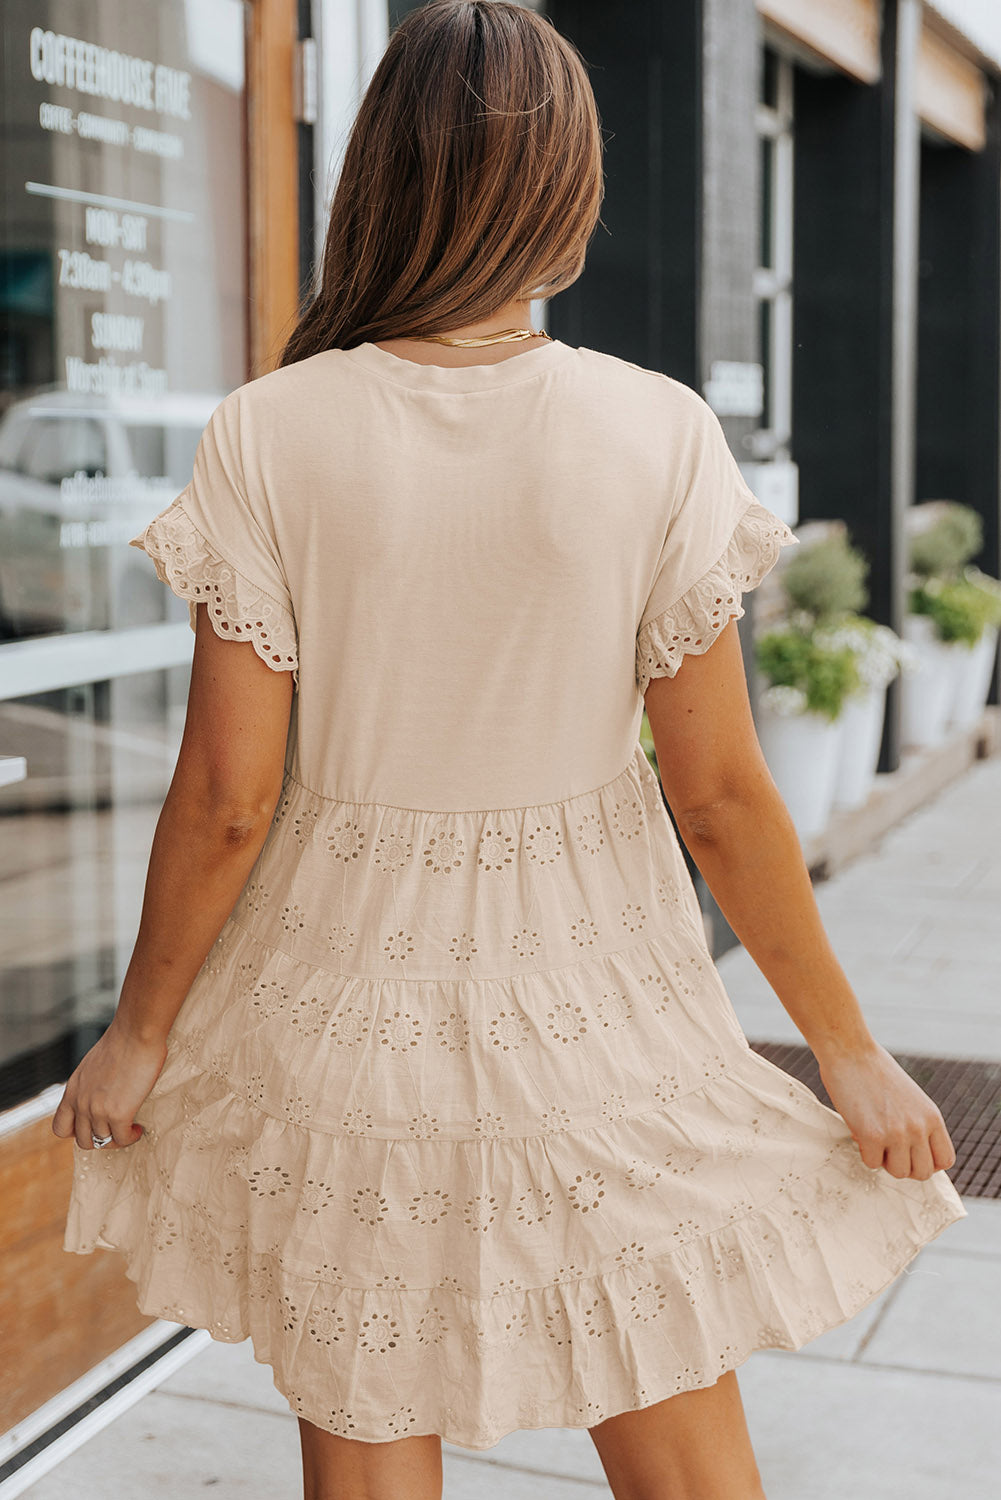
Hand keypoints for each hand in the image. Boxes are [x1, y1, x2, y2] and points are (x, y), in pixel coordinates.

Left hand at [51, 1017, 167, 1149]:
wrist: (135, 1033)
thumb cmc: (121, 1041)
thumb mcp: (93, 1065)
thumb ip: (90, 1084)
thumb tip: (102, 1092)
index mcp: (73, 1091)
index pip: (60, 1128)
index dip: (76, 1132)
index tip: (94, 1126)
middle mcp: (81, 1103)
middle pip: (82, 1140)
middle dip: (100, 1139)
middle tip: (116, 1130)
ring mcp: (98, 1110)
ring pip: (102, 1142)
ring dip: (118, 1139)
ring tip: (131, 1130)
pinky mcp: (118, 1113)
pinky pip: (123, 1138)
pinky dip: (132, 1137)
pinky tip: (139, 1128)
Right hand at [815, 1040, 956, 1180]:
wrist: (851, 1051)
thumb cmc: (874, 1070)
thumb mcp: (910, 1097)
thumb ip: (916, 1123)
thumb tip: (910, 1152)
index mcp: (932, 1116)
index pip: (945, 1159)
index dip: (927, 1162)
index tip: (910, 1154)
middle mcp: (919, 1127)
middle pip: (923, 1172)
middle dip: (904, 1165)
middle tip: (888, 1149)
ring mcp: (897, 1133)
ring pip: (898, 1172)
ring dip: (883, 1160)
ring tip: (873, 1139)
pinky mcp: (872, 1135)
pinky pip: (872, 1163)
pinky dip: (864, 1152)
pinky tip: (859, 1131)